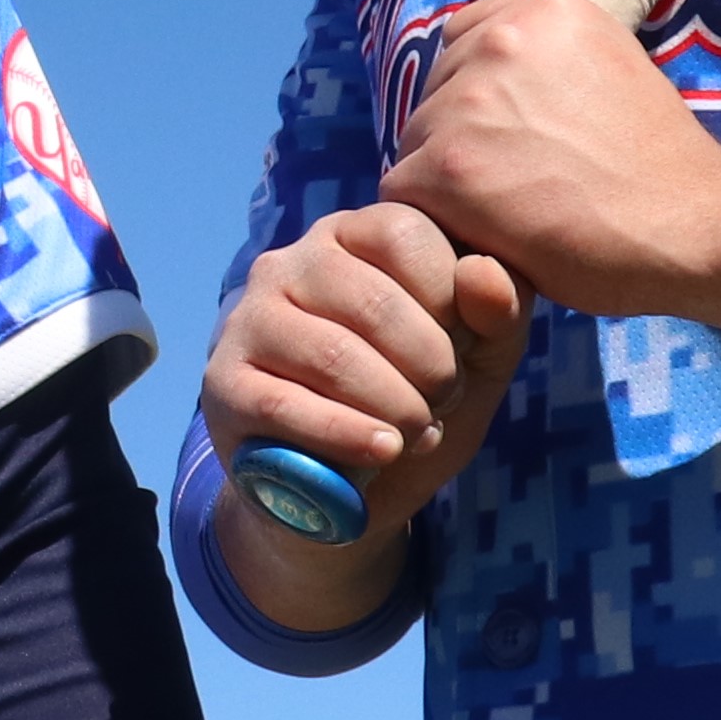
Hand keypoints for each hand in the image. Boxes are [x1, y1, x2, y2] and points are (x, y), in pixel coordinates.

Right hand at [197, 205, 526, 603]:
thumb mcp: (478, 357)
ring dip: (395, 407)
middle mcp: (290, 262)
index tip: (462, 349)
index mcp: (351, 235)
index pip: (403, 232)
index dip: (450, 299)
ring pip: (333, 356)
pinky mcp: (223, 383)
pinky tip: (381, 451)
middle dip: (430, 366)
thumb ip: (498, 312)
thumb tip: (483, 276)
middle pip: (373, 300)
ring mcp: (248, 320)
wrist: (344, 487)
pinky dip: (345, 435)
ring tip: (416, 434)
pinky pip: (285, 406)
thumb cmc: (415, 399)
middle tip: (442, 404)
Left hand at [377, 0, 720, 319]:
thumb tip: (485, 72)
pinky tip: (489, 238)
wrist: (694, 224)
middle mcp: (499, 42)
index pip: (462, 41)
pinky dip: (437, 222)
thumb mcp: (611, 65)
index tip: (515, 134)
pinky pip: (404, 195)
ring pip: (416, 146)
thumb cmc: (660, 163)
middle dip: (462, 140)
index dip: (479, 95)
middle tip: (520, 183)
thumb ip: (546, 60)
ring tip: (512, 214)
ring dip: (449, 184)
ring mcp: (467, 104)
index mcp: (542, 9)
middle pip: (434, 96)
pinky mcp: (446, 170)